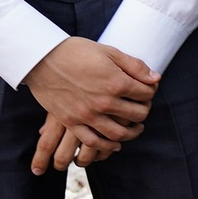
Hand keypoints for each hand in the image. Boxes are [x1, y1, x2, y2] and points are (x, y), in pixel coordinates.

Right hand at [25, 38, 157, 174]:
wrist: (42, 59)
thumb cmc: (77, 51)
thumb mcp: (110, 52)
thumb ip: (135, 66)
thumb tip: (155, 79)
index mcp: (116, 82)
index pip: (146, 93)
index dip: (151, 91)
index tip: (148, 89)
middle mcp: (104, 102)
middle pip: (136, 114)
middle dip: (144, 111)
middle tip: (143, 108)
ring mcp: (87, 115)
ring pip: (117, 134)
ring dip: (131, 134)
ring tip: (135, 129)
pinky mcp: (71, 122)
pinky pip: (92, 141)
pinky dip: (105, 147)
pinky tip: (114, 144)